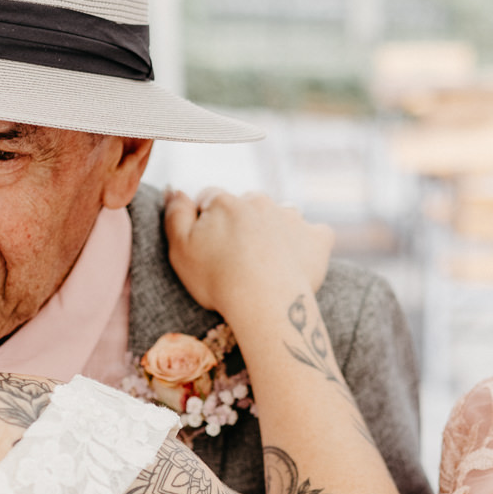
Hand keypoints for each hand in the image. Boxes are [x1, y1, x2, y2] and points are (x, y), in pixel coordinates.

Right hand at [163, 188, 333, 316]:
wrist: (265, 304)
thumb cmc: (217, 280)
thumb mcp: (179, 249)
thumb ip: (175, 214)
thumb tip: (175, 189)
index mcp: (225, 202)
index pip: (210, 198)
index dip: (205, 221)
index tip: (207, 247)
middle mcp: (260, 201)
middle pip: (247, 205)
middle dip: (241, 224)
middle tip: (236, 260)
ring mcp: (292, 217)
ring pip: (281, 215)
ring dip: (274, 230)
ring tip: (267, 263)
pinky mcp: (317, 238)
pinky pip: (316, 233)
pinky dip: (308, 243)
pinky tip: (298, 261)